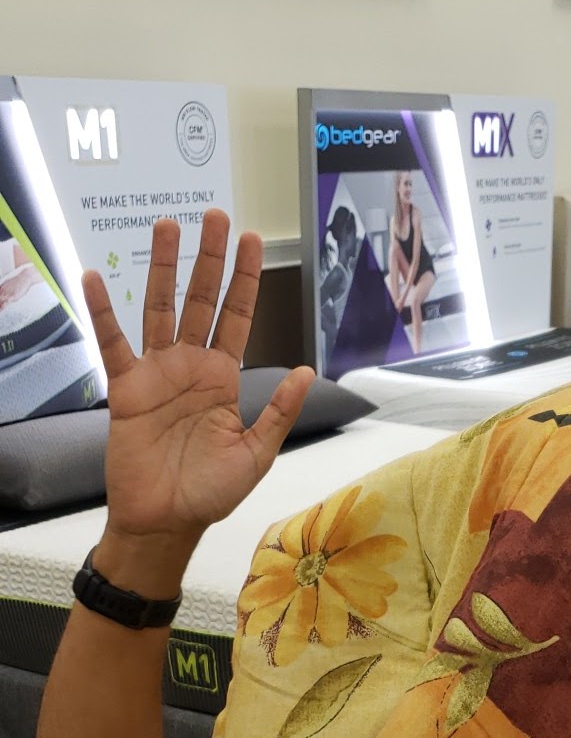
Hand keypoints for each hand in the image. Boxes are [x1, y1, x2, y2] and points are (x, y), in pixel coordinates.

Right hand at [84, 211, 312, 574]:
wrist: (166, 522)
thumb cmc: (210, 493)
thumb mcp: (256, 453)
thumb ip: (279, 410)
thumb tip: (307, 370)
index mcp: (224, 378)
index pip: (237, 316)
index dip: (245, 279)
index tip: (250, 240)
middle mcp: (191, 367)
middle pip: (201, 300)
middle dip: (209, 258)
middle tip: (214, 216)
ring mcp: (157, 373)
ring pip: (160, 308)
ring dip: (163, 267)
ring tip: (168, 225)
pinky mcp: (126, 388)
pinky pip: (113, 343)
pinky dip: (104, 310)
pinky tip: (97, 277)